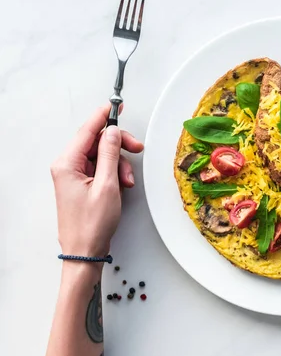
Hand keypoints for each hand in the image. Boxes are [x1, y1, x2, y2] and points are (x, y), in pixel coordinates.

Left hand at [50, 105, 143, 257]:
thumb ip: (110, 154)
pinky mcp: (82, 183)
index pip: (87, 131)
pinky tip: (122, 184)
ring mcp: (74, 175)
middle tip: (137, 148)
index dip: (103, 116)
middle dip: (118, 144)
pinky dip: (114, 172)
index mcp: (67, 164)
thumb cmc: (92, 223)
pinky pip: (101, 168)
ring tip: (127, 180)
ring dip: (119, 163)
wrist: (85, 250)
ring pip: (102, 155)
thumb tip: (112, 132)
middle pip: (96, 142)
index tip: (116, 104)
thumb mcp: (107, 185)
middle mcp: (67, 166)